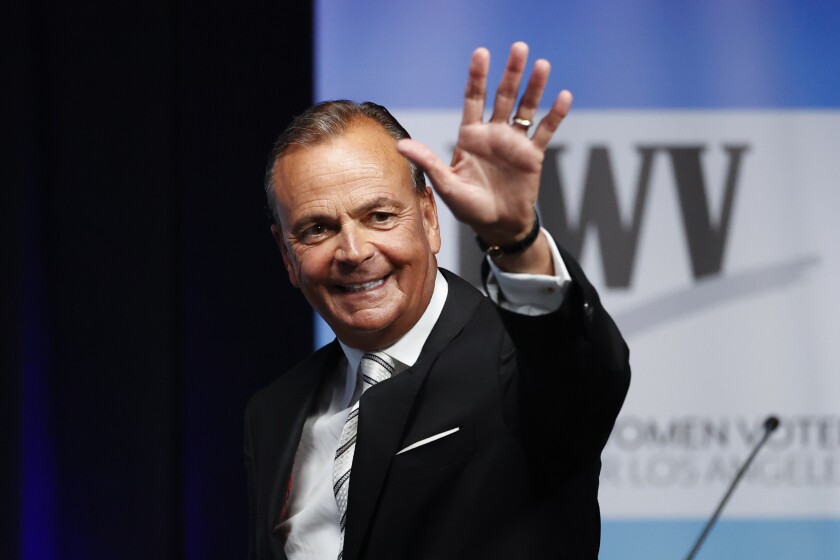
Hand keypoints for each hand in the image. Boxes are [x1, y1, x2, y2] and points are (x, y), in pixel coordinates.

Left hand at [397, 41, 571, 252]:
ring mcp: (514, 142)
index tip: (481, 54)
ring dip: (534, 87)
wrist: (498, 226)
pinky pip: (545, 131)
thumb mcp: (446, 185)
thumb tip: (401, 145)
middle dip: (511, 73)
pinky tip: (564, 96)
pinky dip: (555, 115)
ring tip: (542, 65)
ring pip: (526, 108)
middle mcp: (493, 134)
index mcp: (470, 137)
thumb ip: (428, 162)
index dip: (477, 77)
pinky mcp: (532, 155)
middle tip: (519, 48)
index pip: (474, 100)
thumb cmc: (469, 208)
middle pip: (503, 96)